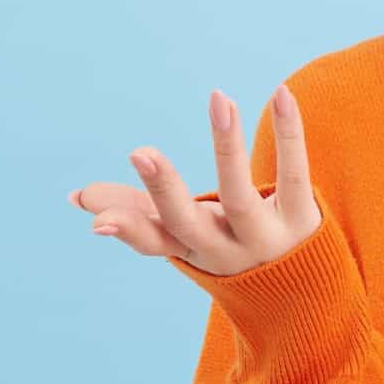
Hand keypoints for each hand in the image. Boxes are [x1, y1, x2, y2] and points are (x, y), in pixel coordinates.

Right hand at [67, 85, 323, 277]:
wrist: (306, 290)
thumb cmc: (230, 247)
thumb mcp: (184, 234)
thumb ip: (134, 211)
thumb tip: (78, 197)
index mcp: (191, 249)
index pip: (154, 241)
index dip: (127, 229)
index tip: (97, 218)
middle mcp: (225, 250)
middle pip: (189, 222)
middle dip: (164, 189)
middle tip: (140, 152)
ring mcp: (265, 238)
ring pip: (241, 195)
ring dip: (227, 146)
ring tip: (219, 99)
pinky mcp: (303, 220)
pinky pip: (295, 174)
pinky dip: (289, 133)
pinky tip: (280, 93)